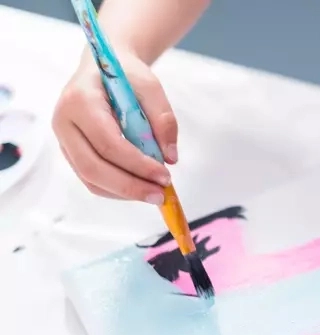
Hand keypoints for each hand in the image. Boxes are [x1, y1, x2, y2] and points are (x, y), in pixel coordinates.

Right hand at [52, 50, 177, 204]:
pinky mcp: (72, 154)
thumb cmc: (126, 75)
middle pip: (93, 167)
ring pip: (91, 180)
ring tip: (154, 193)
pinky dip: (117, 190)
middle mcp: (65, 123)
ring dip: (125, 192)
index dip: (137, 164)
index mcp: (80, 100)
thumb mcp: (150, 87)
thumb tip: (170, 158)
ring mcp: (65, 141)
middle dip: (130, 186)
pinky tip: (139, 187)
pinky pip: (92, 181)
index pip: (108, 143)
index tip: (165, 176)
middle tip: (160, 195)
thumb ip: (163, 120)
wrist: (104, 70)